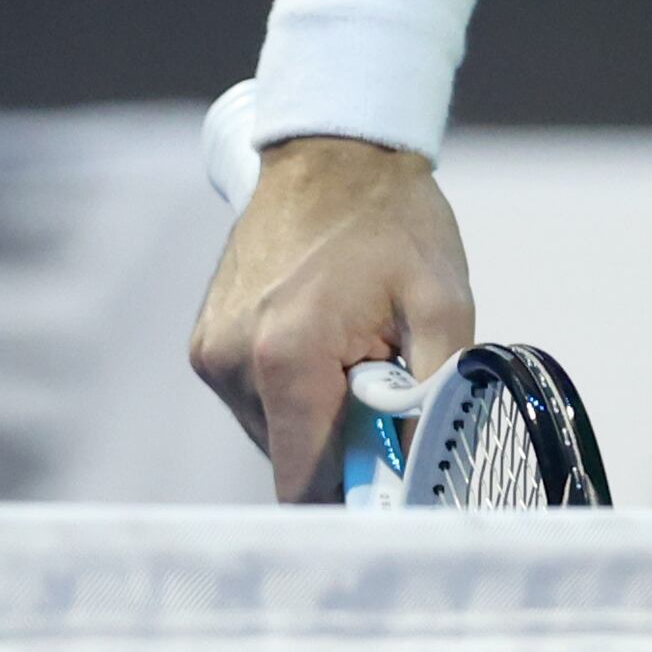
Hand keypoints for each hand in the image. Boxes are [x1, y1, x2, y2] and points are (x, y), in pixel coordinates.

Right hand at [188, 137, 474, 502]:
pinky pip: (258, 399)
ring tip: (357, 348)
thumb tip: (418, 471)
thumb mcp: (445, 303)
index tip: (392, 488)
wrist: (334, 153)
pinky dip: (296, 389)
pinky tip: (326, 338)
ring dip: (320, 412)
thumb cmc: (395, 223)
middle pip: (293, 457)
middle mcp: (234, 364)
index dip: (352, 497)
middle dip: (345, 441)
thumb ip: (433, 394)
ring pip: (276, 431)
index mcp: (287, 359)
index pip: (304, 484)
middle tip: (388, 382)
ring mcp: (212, 354)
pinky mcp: (206, 345)